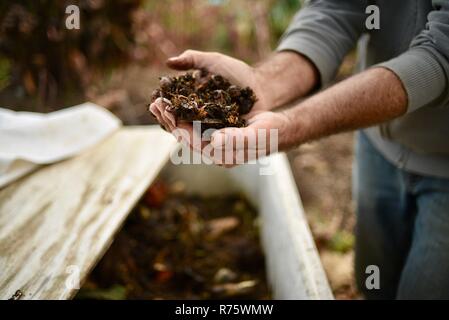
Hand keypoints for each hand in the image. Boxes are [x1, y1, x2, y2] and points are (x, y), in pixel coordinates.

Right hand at [149, 50, 267, 131]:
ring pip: (191, 134)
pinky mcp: (224, 136)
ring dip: (180, 130)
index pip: (173, 110)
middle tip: (160, 112)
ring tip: (173, 124)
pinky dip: (200, 138)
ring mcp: (211, 128)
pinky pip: (209, 139)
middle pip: (179, 124)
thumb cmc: (237, 72)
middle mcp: (199, 117)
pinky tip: (190, 136)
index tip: (156, 102)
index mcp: (193, 102)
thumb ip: (192, 59)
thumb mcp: (214, 61)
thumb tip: (168, 62)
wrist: (262, 85)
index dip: (164, 108)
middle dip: (168, 119)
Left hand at [167, 111, 290, 166]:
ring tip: (158, 103)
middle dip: (169, 120)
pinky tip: (176, 105)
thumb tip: (214, 140)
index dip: (176, 125)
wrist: (280, 130)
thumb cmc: (270, 132)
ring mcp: (215, 144)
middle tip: (154, 103)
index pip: (191, 141)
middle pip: (185, 136)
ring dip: (173, 117)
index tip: (164, 109)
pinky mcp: (216, 134)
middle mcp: (214, 152)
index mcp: (221, 155)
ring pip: (188, 130)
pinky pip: (195, 125)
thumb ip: (236, 139)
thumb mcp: (255, 134)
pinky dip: (184, 114)